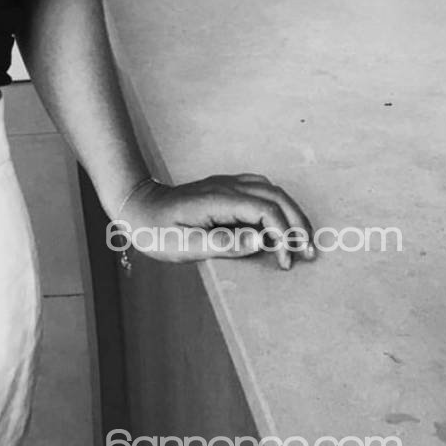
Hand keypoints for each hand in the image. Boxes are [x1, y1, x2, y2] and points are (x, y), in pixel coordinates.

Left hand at [113, 172, 316, 268]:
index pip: (265, 210)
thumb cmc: (155, 230)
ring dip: (291, 213)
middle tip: (309, 253)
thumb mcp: (183, 246)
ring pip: (272, 191)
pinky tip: (280, 225)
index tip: (284, 261)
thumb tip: (259, 239)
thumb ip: (222, 244)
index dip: (283, 235)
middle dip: (298, 223)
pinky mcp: (225, 188)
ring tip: (302, 242)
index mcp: (218, 200)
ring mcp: (226, 184)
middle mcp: (226, 186)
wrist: (136, 206)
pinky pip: (261, 190)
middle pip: (276, 196)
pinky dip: (278, 206)